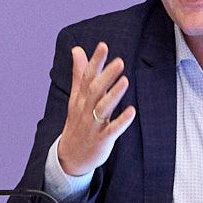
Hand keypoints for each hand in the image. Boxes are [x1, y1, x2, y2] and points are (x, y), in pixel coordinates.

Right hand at [52, 42, 133, 181]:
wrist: (70, 156)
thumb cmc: (77, 123)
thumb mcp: (76, 97)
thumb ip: (79, 73)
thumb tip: (77, 49)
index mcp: (80, 99)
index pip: (86, 77)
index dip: (95, 61)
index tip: (103, 46)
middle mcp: (85, 110)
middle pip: (95, 90)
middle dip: (106, 76)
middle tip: (119, 61)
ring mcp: (93, 125)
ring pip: (102, 108)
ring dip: (113, 95)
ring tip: (125, 81)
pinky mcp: (101, 140)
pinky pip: (111, 130)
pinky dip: (121, 121)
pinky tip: (131, 111)